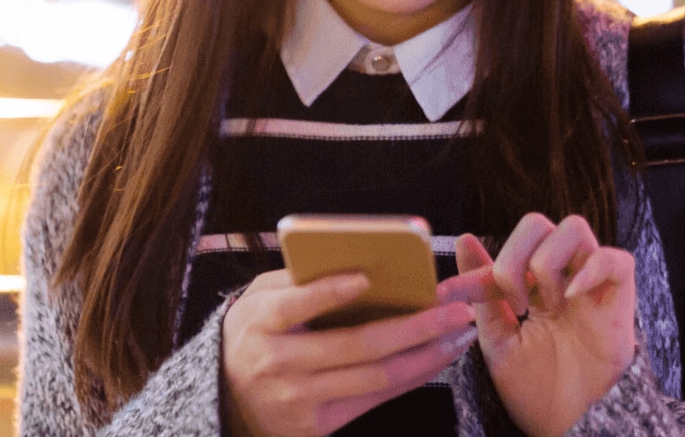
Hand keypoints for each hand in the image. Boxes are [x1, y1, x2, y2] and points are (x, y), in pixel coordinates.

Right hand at [220, 268, 476, 436]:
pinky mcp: (317, 426)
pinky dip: (410, 377)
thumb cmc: (251, 336)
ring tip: (460, 332)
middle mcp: (278, 364)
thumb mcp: (255, 301)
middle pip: (357, 345)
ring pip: (377, 377)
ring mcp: (299, 400)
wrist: (224, 398)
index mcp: (259, 323)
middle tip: (456, 307)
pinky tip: (434, 358)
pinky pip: (374, 399)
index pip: (295, 305)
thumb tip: (353, 264)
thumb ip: (294, 283)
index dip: (329, 293)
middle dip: (415, 325)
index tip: (365, 277)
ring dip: (427, 354)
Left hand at [440, 215, 634, 436]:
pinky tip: (569, 296)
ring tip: (544, 304)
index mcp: (532, 288)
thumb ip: (483, 292)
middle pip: (538, 224)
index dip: (476, 268)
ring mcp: (592, 290)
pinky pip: (618, 260)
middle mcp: (563, 281)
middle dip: (513, 254)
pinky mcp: (620, 305)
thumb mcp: (497, 338)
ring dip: (546, 261)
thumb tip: (465, 240)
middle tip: (511, 301)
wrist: (567, 428)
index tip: (449, 294)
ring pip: (574, 228)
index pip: (505, 250)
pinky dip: (592, 267)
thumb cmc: (535, 390)